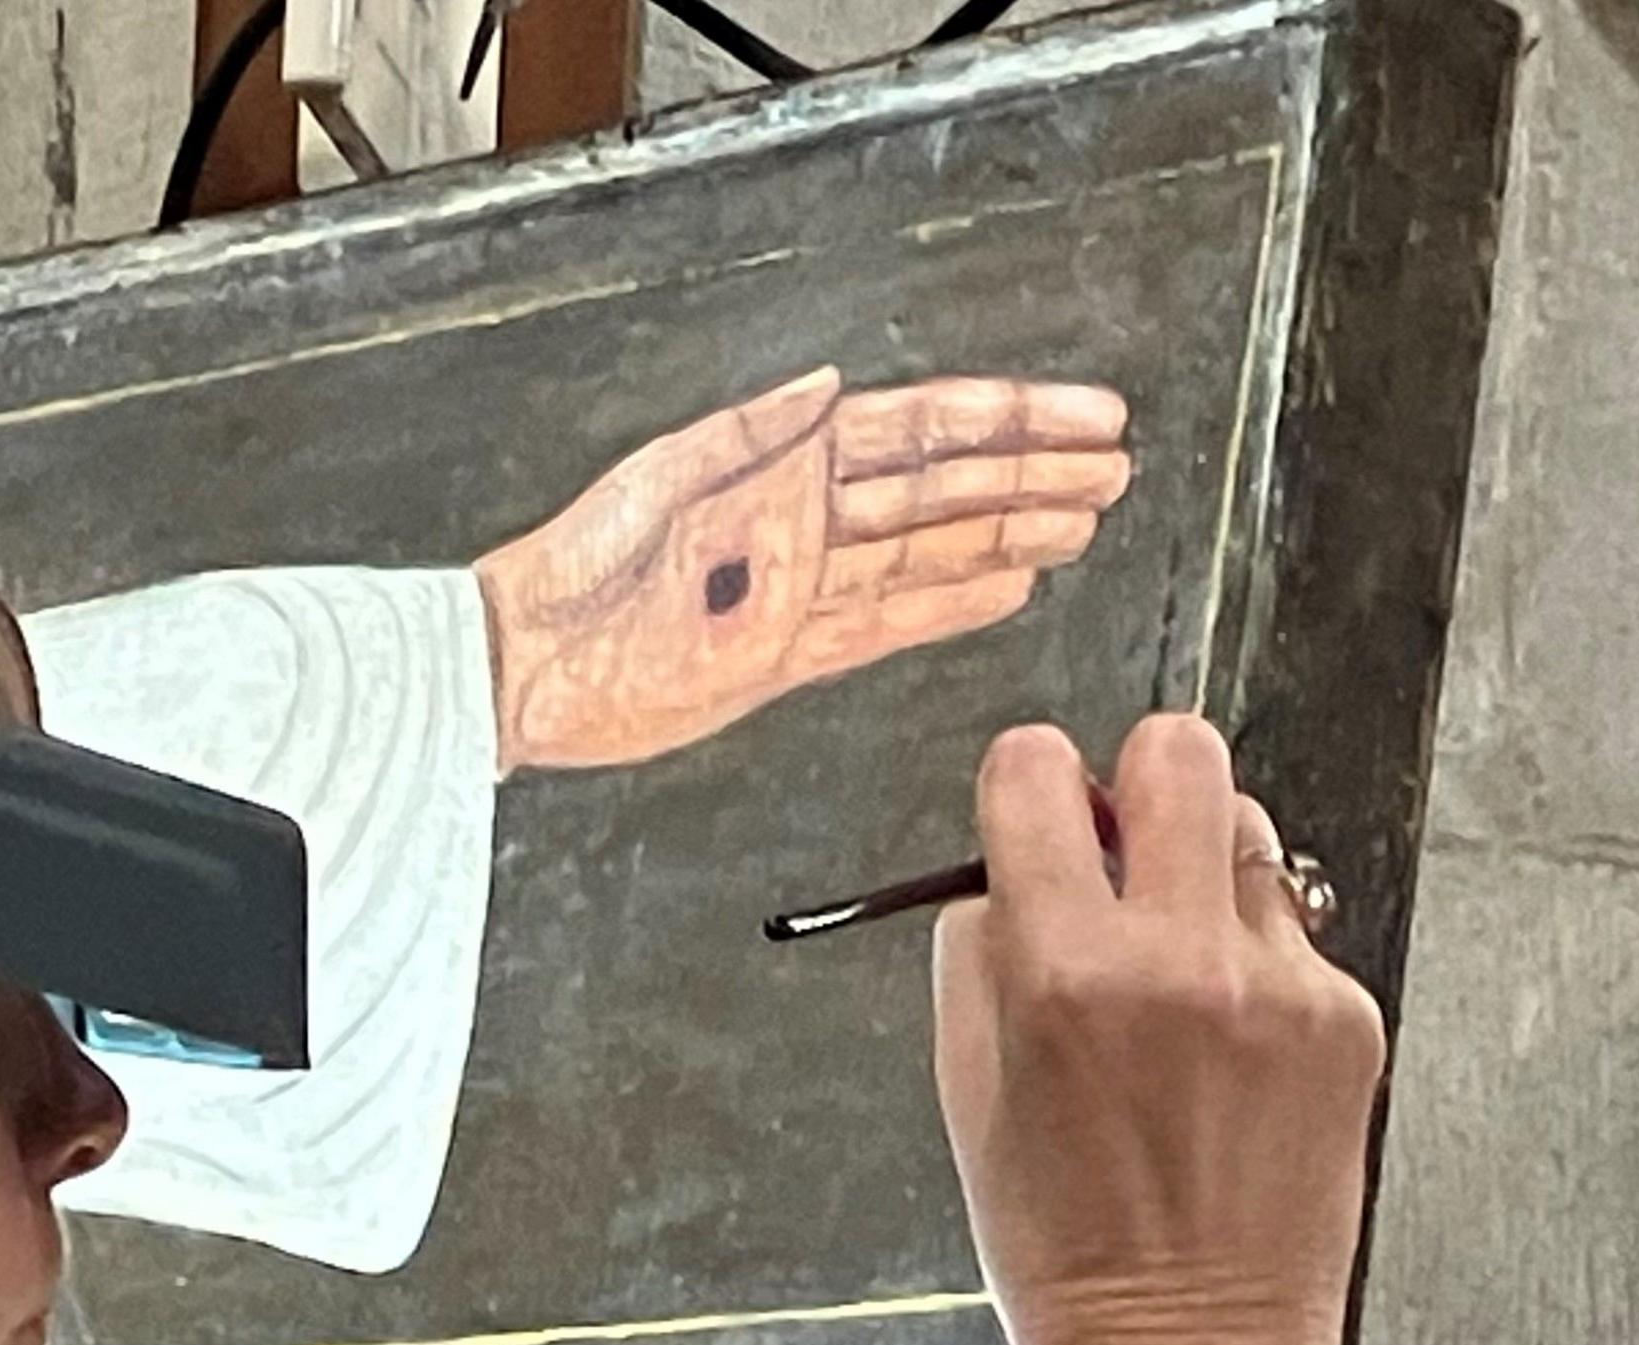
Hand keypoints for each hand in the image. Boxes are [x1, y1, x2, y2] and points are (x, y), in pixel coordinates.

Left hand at [473, 371, 1130, 772]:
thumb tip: (832, 384)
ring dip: (1011, 531)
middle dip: (1032, 474)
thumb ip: (749, 432)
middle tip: (1112, 468)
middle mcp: (806, 520)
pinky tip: (1010, 584)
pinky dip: (953, 602)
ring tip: (1083, 518)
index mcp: (782, 465)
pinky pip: (893, 621)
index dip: (1004, 420)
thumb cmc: (571, 566)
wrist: (526, 665)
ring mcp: (807, 587)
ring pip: (935, 551)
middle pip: (945, 488)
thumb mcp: (657, 478)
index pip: (919, 432)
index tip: (1077, 415)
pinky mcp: (793, 653)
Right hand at [932, 714, 1385, 1344]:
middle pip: (1176, 750)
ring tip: (1182, 970)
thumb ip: (982, 952)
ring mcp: (1280, 986)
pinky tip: (1231, 1056)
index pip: (1037, 769)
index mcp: (1061, 968)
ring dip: (1205, 874)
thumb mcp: (969, 1090)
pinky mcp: (1348, 1022)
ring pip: (1249, 834)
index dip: (1028, 782)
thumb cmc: (1066, 1248)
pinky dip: (1260, 972)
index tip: (1037, 810)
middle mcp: (1179, 959)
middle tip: (1125, 849)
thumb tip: (1007, 865)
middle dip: (1138, 783)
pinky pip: (1296, 937)